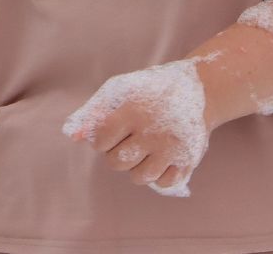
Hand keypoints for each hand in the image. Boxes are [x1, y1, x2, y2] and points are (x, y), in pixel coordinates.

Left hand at [64, 61, 209, 194]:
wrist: (200, 89)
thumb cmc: (151, 91)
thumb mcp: (121, 90)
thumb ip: (93, 112)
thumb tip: (73, 136)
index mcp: (133, 109)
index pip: (100, 140)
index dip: (105, 137)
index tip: (118, 127)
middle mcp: (153, 129)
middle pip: (117, 162)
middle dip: (119, 153)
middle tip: (133, 138)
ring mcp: (171, 146)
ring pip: (139, 177)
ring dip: (139, 166)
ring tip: (147, 149)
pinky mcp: (188, 159)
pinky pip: (164, 183)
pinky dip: (161, 174)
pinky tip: (164, 157)